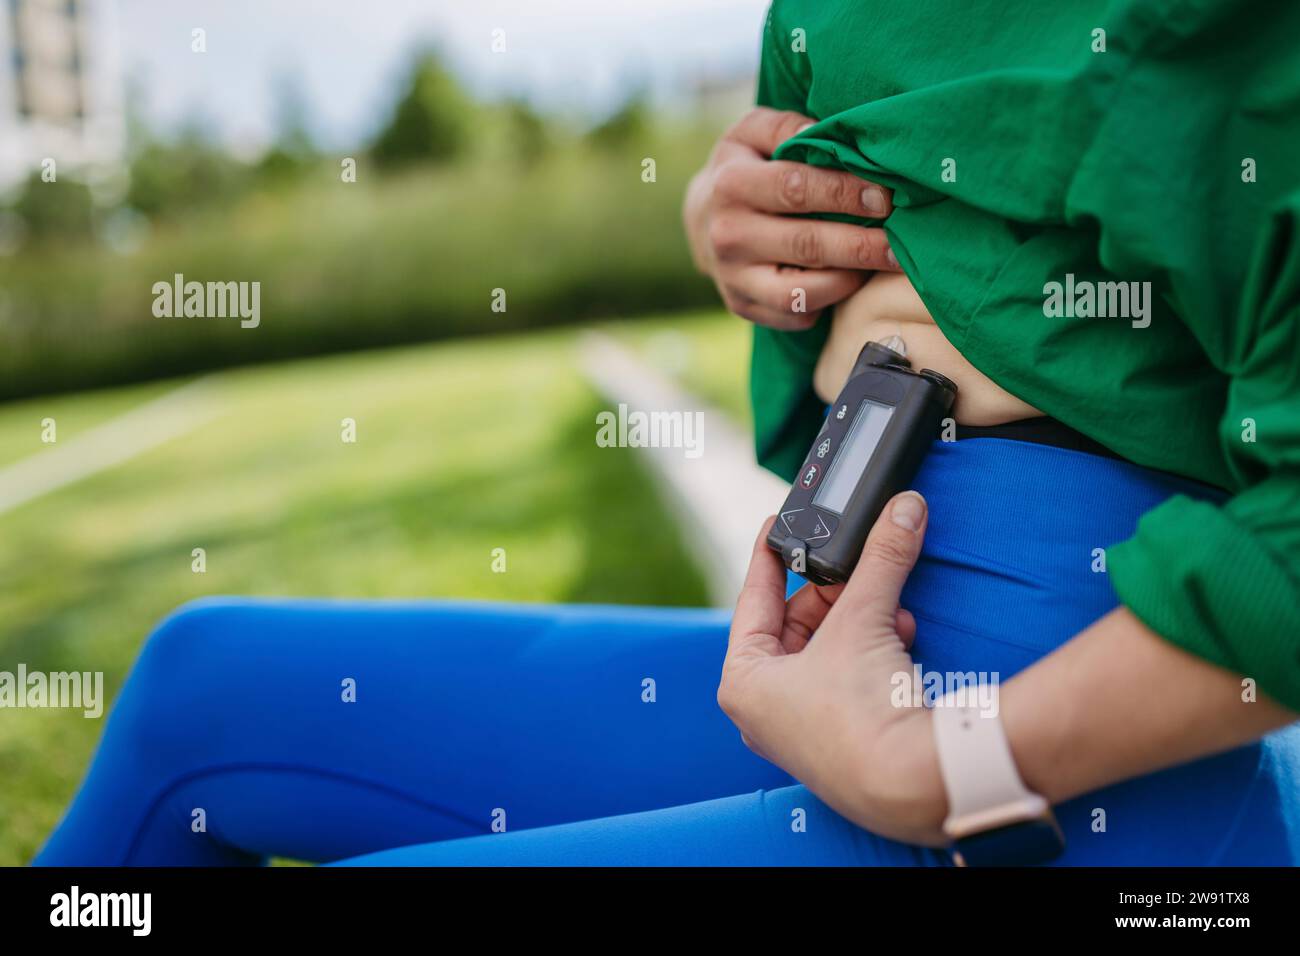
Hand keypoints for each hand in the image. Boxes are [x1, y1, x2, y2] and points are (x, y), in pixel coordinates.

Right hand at [682, 107, 899, 329]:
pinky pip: (795, 315)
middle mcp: (728, 236)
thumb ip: (787, 126)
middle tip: (901, 244)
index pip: (796, 189)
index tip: (886, 198)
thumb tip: (829, 133)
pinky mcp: (743, 306)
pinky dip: (829, 303)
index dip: (846, 193)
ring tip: (881, 264)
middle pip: (807, 245)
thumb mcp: (753, 132)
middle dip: (862, 245)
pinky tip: (850, 282)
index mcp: (731, 185)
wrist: (704, 219)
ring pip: (802, 292)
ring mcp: (733, 278)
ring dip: (850, 280)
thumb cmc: (745, 166)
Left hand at [717, 491, 947, 845]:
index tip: (776, 525)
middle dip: (834, 594)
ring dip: (860, 620)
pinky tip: (900, 633)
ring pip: (826, 649)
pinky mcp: (842, 738)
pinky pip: (850, 676)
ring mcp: (802, 728)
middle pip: (795, 624)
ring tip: (889, 604)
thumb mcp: (864, 619)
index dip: (768, 557)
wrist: (912, 784)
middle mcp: (765, 709)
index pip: (753, 601)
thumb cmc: (861, 713)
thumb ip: (881, 559)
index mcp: (743, 682)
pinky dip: (872, 650)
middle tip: (857, 569)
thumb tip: (903, 510)